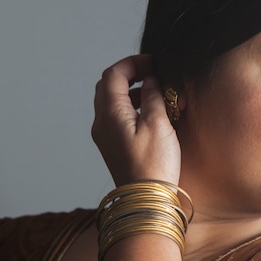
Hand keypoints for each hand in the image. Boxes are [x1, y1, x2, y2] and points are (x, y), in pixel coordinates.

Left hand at [91, 55, 180, 185]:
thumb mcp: (158, 124)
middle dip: (129, 74)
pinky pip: (116, 116)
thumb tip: (151, 81)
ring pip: (111, 100)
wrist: (145, 199)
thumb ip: (153, 97)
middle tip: (152, 72)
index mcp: (111, 113)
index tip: (153, 61)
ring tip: (155, 91)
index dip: (133, 63)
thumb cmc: (154, 164)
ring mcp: (105, 135)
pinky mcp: (112, 145)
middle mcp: (102, 122)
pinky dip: (130, 105)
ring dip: (130, 90)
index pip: (113, 74)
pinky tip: (150, 112)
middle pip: (107, 85)